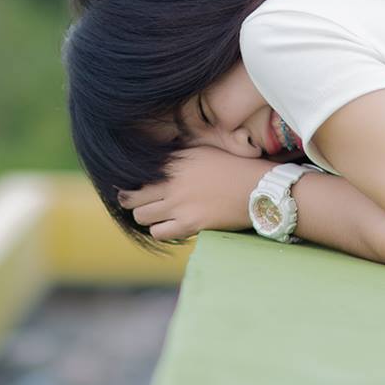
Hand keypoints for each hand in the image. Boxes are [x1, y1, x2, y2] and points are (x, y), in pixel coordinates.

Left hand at [116, 147, 277, 241]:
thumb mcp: (203, 151)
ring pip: (141, 216)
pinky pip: (158, 232)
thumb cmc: (233, 167)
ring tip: (156, 215)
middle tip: (135, 203)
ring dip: (146, 217)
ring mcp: (180, 204)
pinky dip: (160, 230)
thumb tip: (157, 161)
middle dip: (130, 201)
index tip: (127, 187)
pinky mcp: (190, 223)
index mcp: (175, 161)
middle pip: (131, 197)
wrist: (258, 188)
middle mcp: (172, 181)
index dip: (128, 182)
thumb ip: (177, 156)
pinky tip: (169, 225)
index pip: (136, 173)